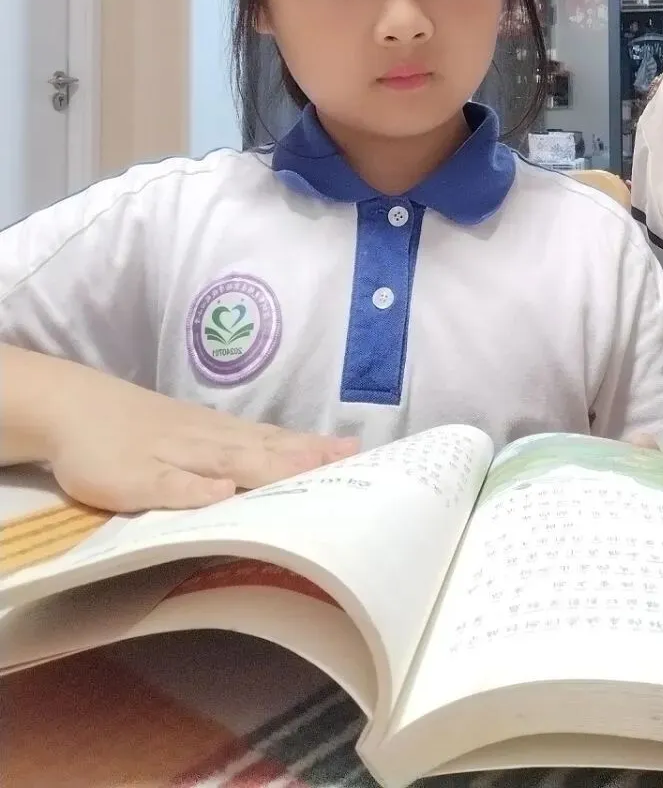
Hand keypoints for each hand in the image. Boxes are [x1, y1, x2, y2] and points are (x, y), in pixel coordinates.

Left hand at [9, 349, 357, 511]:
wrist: (68, 407)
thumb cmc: (98, 452)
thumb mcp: (132, 483)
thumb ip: (183, 489)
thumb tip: (233, 491)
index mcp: (206, 454)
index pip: (263, 465)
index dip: (302, 471)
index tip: (345, 471)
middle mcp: (215, 436)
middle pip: (273, 446)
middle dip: (315, 453)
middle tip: (358, 453)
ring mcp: (206, 425)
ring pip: (264, 435)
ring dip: (301, 442)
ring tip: (337, 444)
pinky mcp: (193, 421)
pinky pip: (247, 430)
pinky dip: (273, 435)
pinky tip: (278, 438)